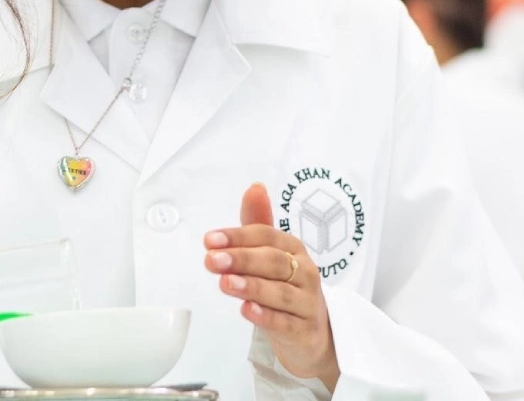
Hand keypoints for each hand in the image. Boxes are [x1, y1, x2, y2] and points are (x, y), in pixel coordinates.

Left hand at [205, 183, 340, 389]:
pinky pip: (286, 322)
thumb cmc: (287, 289)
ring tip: (226, 284)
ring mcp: (307, 303)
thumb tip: (255, 188)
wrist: (312, 336)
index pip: (267, 237)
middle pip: (274, 262)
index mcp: (294, 250)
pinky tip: (247, 311)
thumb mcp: (272, 256)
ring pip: (280, 293)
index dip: (239, 236)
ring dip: (252, 286)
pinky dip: (266, 316)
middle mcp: (305, 273)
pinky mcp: (304, 331)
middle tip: (212, 260)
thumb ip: (258, 224)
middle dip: (242, 259)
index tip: (210, 239)